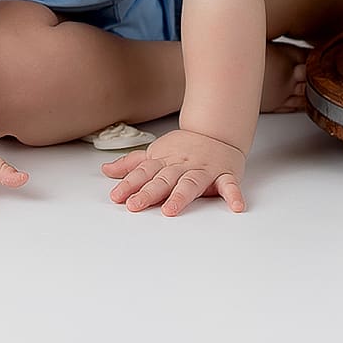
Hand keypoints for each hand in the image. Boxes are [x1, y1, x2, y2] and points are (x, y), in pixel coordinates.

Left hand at [100, 128, 246, 216]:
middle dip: (149, 192)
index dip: (130, 184)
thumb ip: (131, 164)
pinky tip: (236, 206)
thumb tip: (106, 171)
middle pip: (163, 179)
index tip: (117, 197)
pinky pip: (229, 185)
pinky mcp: (225, 175)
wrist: (217, 132)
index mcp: (164, 161)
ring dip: (181, 196)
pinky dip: (233, 195)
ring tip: (171, 210)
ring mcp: (203, 170)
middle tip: (135, 205)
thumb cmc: (184, 148)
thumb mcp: (155, 153)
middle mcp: (182, 166)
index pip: (144, 173)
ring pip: (190, 183)